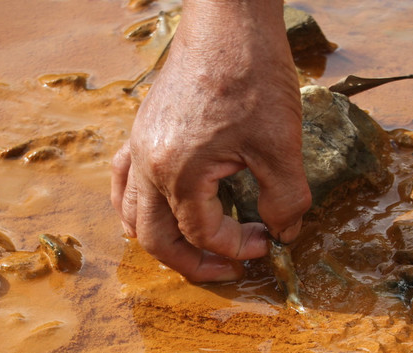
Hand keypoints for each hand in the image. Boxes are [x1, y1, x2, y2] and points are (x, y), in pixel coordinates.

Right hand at [111, 0, 310, 281]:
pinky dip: (139, 206)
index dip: (237, 247)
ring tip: (195, 248)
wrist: (229, 19)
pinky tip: (162, 208)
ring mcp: (139, 144)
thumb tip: (285, 231)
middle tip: (228, 269)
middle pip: (154, 237)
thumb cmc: (253, 74)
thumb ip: (286, 198)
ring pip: (132, 213)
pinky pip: (125, 181)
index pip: (202, 232)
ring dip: (161, 239)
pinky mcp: (143, 129)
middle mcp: (148, 162)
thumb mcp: (281, 144)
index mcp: (177, 171)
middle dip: (192, 262)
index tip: (267, 241)